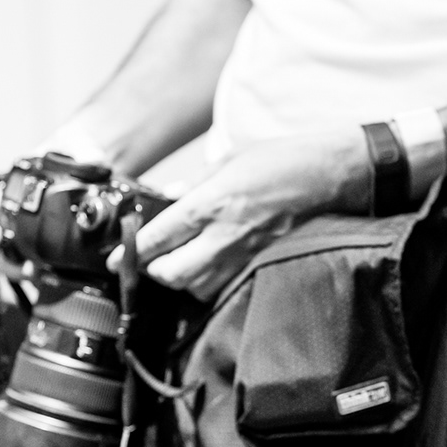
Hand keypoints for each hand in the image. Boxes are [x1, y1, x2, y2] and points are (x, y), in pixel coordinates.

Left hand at [116, 130, 369, 301]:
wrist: (330, 176)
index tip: (116, 259)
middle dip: (155, 271)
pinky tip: (209, 270)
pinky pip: (223, 287)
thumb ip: (197, 183)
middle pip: (172, 274)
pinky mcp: (260, 264)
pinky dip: (209, 284)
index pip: (159, 238)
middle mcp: (224, 235)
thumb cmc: (283, 161)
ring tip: (180, 265)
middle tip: (151, 261)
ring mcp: (244, 254)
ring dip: (182, 280)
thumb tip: (171, 197)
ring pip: (196, 287)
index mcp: (211, 202)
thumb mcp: (230, 159)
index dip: (131, 253)